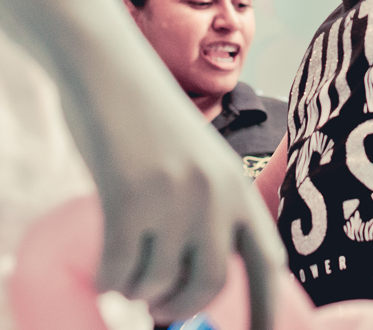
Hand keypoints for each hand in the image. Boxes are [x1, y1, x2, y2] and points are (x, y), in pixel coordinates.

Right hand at [88, 93, 284, 329]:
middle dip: (179, 306)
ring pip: (157, 283)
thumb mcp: (197, 160)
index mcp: (238, 187)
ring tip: (124, 272)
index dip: (266, 314)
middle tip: (157, 306)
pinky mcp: (128, 199)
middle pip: (208, 285)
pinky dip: (110, 280)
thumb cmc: (146, 118)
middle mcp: (215, 196)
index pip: (268, 265)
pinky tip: (104, 272)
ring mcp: (173, 198)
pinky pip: (120, 271)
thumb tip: (191, 281)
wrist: (107, 67)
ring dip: (137, 291)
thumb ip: (207, 210)